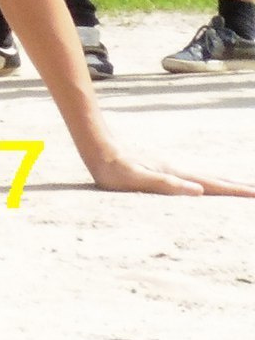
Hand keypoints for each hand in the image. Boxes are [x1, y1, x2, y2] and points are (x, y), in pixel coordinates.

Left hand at [84, 145, 254, 197]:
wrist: (98, 148)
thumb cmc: (114, 168)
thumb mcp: (140, 179)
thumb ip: (167, 184)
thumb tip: (198, 189)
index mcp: (176, 175)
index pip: (213, 185)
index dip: (236, 191)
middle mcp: (177, 171)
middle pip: (214, 180)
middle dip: (238, 187)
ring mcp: (171, 170)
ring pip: (205, 178)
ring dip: (225, 184)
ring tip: (241, 188)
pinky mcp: (162, 170)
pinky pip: (192, 178)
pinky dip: (207, 182)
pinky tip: (205, 187)